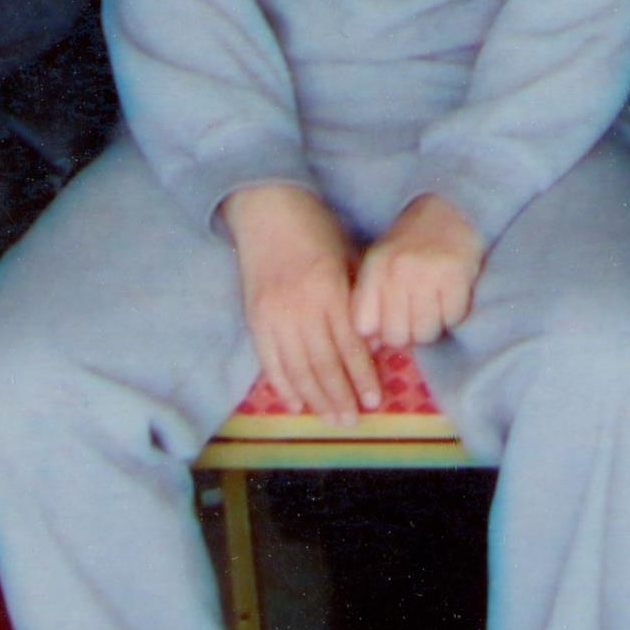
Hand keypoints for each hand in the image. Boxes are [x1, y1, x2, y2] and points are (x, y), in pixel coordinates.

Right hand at [225, 180, 378, 418]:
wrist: (266, 209)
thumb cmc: (315, 229)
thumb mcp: (347, 257)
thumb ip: (359, 299)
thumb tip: (374, 342)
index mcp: (328, 292)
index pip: (349, 346)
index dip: (362, 376)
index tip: (375, 399)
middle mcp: (299, 309)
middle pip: (323, 364)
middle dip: (340, 396)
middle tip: (353, 419)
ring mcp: (272, 316)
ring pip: (296, 368)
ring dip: (316, 398)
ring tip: (331, 419)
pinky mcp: (254, 319)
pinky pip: (269, 360)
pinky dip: (283, 384)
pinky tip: (296, 403)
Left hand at [347, 191, 489, 357]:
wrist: (450, 207)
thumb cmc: (411, 244)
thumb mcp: (381, 264)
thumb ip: (370, 302)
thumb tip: (373, 348)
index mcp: (375, 268)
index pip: (364, 326)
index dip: (377, 333)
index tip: (388, 324)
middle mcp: (397, 270)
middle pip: (396, 336)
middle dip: (407, 335)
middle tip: (415, 319)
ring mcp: (428, 272)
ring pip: (425, 333)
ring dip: (431, 328)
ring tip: (433, 309)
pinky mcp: (457, 274)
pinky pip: (452, 319)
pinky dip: (453, 316)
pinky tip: (450, 299)